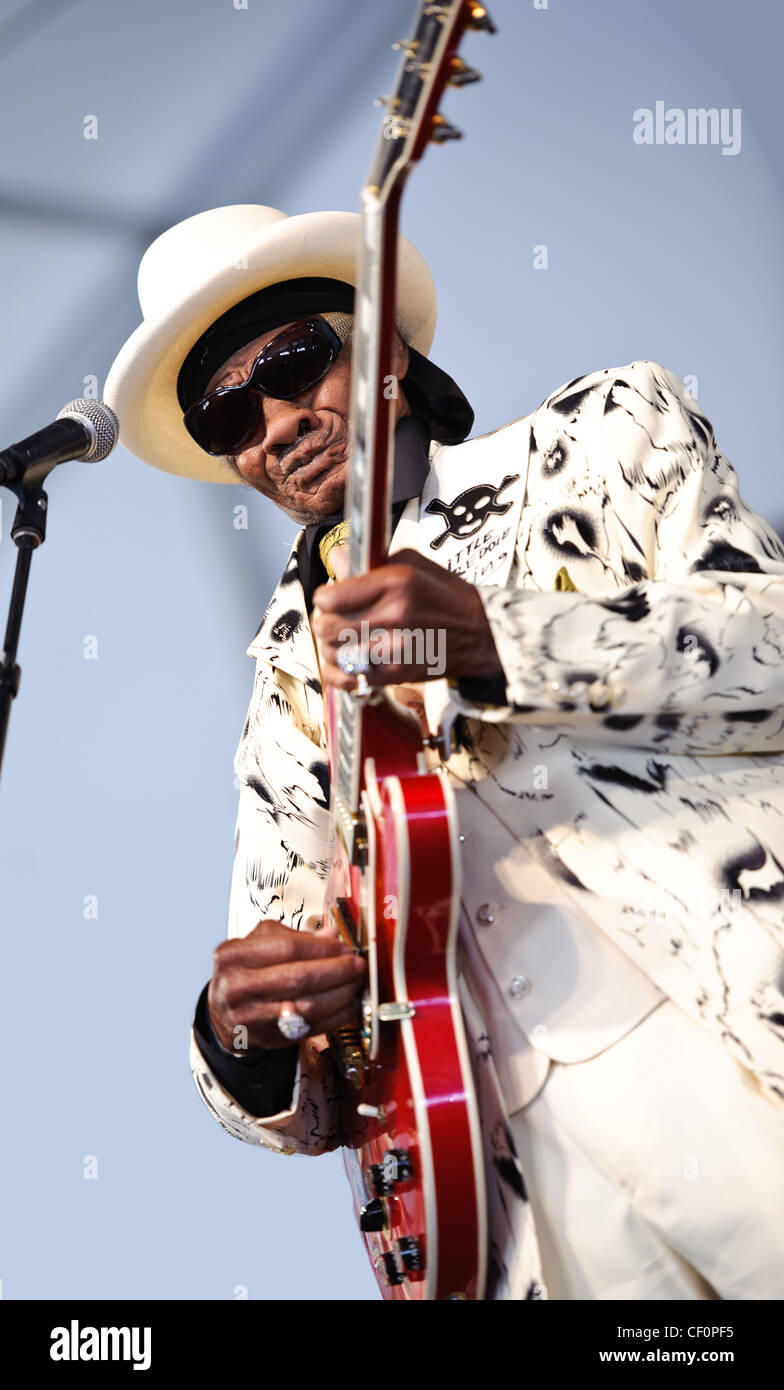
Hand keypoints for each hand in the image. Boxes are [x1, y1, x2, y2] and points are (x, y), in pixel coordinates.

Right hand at [207, 920, 366, 1051]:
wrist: (223, 1013)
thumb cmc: (245, 972)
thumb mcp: (258, 944)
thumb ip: (294, 937)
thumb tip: (332, 934)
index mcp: (233, 956)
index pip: (287, 948)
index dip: (321, 948)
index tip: (344, 947)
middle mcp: (238, 988)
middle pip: (298, 978)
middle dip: (336, 970)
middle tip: (357, 964)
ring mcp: (252, 1017)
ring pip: (307, 1006)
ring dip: (341, 994)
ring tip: (357, 982)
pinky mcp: (271, 1038)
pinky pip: (312, 1028)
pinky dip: (338, 1016)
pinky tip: (351, 1004)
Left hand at [311, 548, 502, 690]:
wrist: (481, 632)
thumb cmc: (446, 596)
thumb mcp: (413, 564)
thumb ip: (371, 562)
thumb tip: (336, 557)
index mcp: (396, 581)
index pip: (333, 596)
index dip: (324, 597)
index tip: (329, 598)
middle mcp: (394, 615)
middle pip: (329, 626)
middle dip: (324, 622)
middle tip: (331, 620)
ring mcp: (396, 648)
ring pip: (335, 654)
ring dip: (330, 648)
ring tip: (340, 640)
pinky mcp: (398, 674)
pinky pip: (351, 680)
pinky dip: (339, 674)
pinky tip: (342, 664)